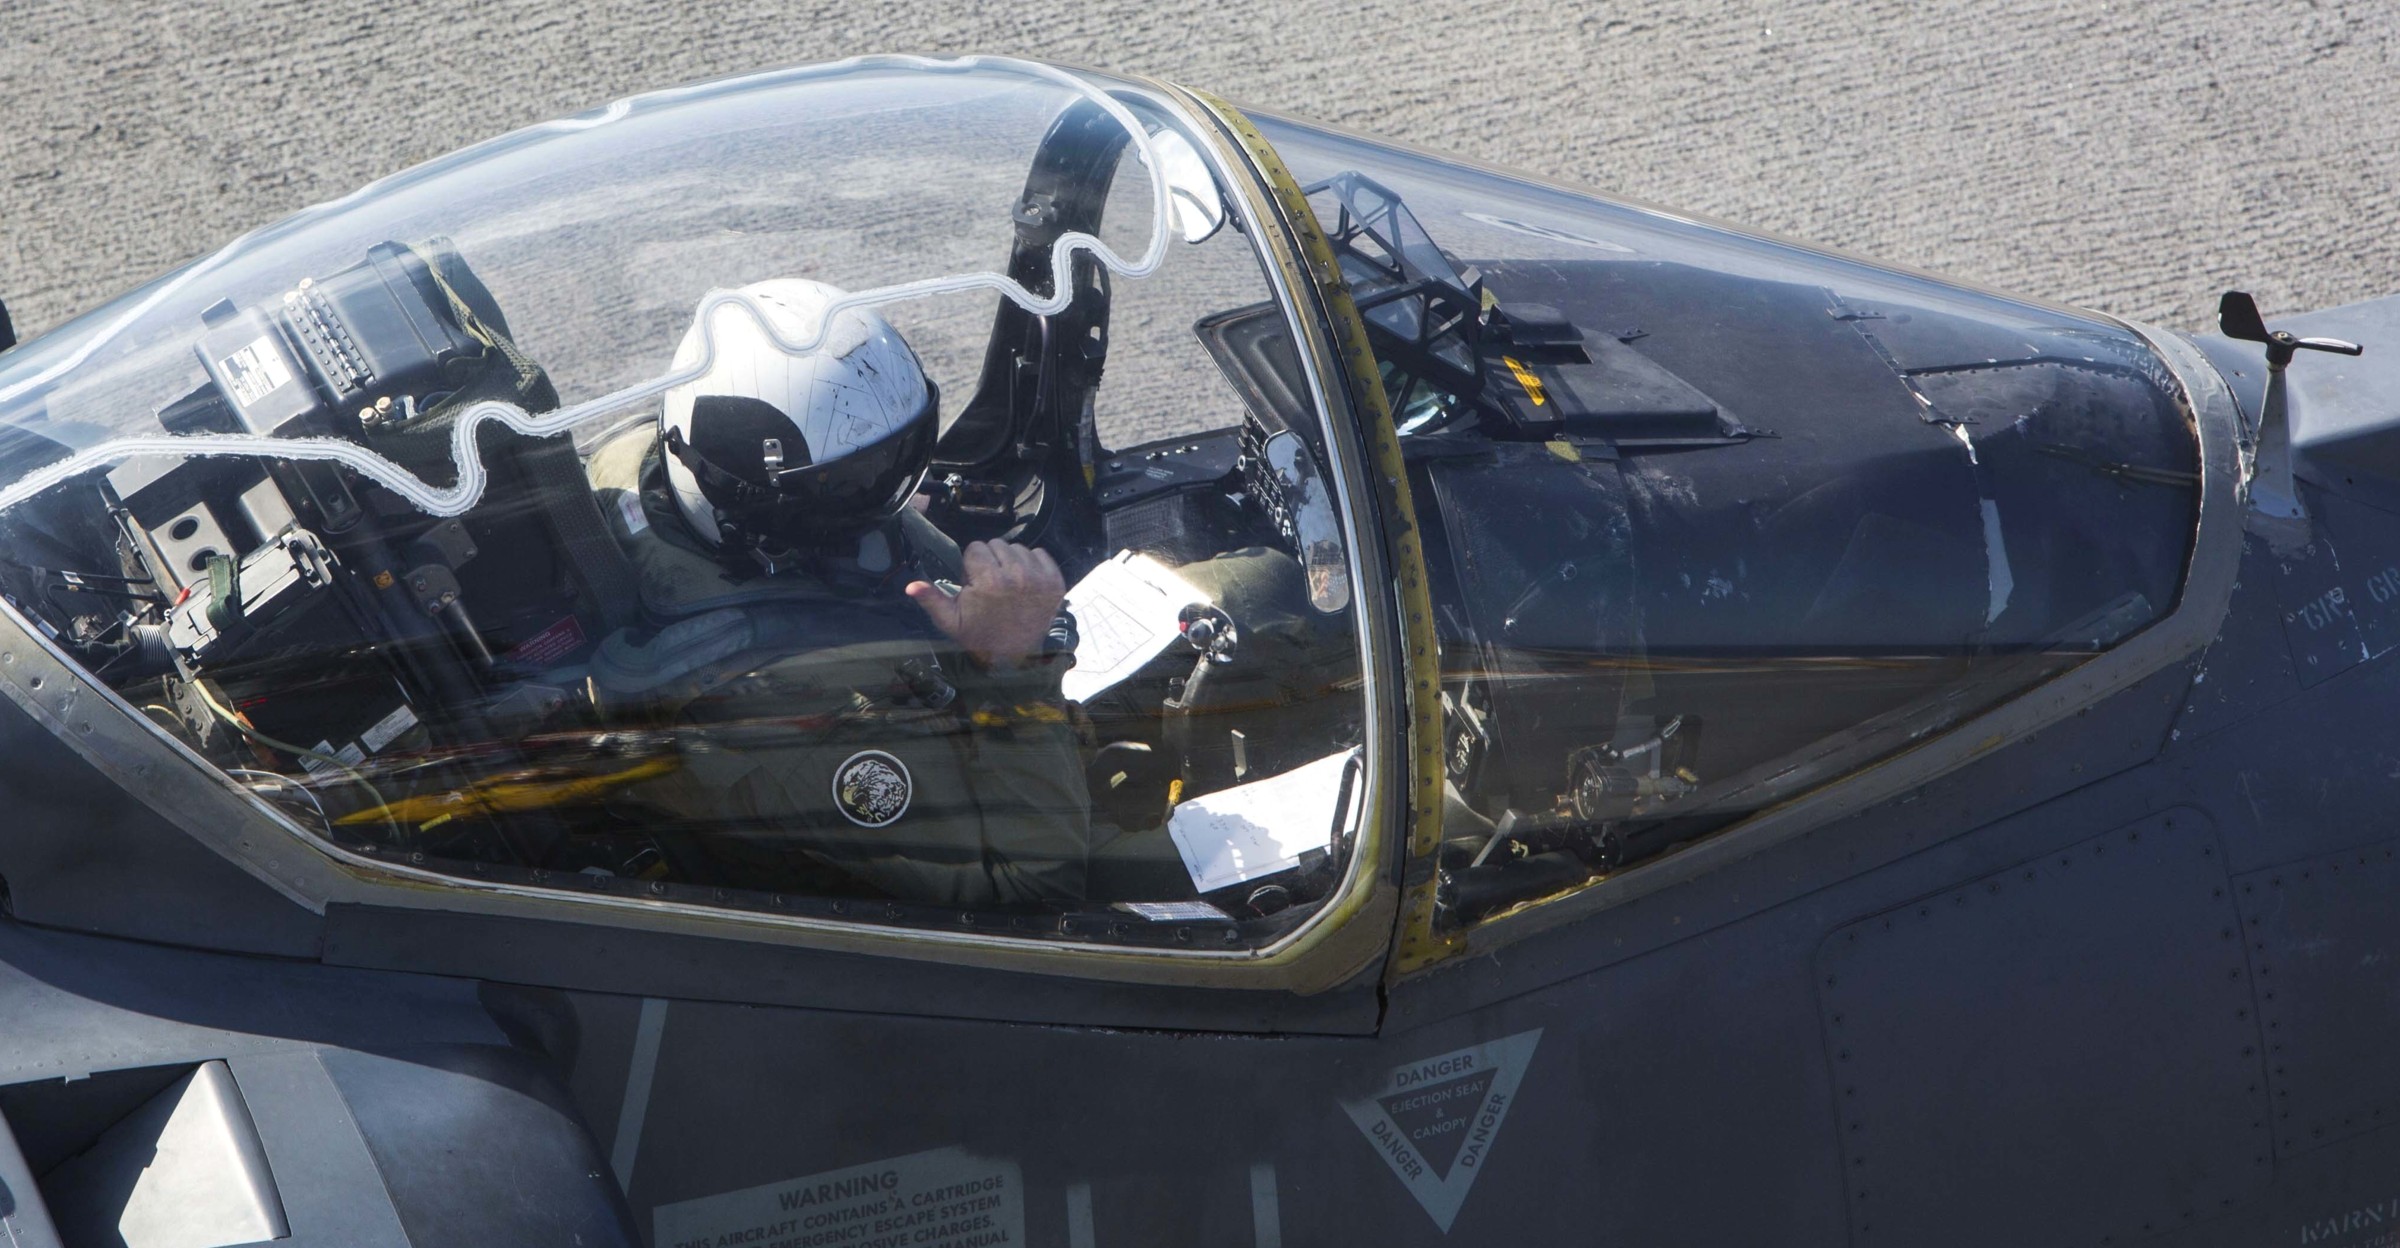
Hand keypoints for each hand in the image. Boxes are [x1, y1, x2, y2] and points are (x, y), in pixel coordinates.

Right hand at [906, 540, 1064, 668]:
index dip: (971, 566)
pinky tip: (1025, 583)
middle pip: (996, 545)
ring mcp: (1039, 578)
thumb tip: (910, 585)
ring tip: (1007, 585)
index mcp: (989, 581)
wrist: (1015, 656)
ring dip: (1010, 562)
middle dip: (990, 561)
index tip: (975, 584)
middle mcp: (1016, 575)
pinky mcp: (1055, 581)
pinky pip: (1040, 554)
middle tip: (991, 586)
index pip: (975, 548)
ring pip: (1017, 548)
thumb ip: (931, 600)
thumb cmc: (979, 636)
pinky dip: (1032, 564)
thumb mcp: (950, 621)